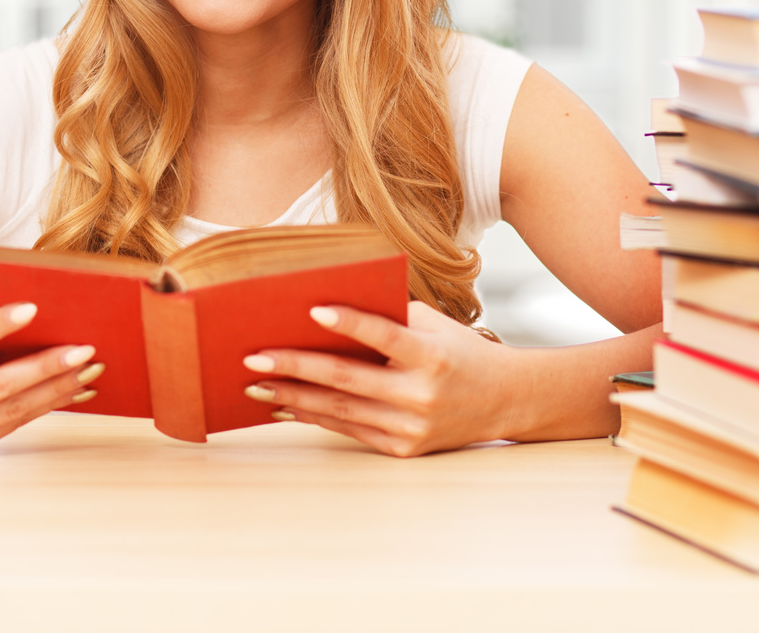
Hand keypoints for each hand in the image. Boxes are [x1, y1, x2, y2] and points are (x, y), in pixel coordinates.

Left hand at [241, 301, 513, 456]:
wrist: (504, 400)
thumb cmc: (460, 352)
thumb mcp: (435, 326)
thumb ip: (391, 316)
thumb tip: (328, 309)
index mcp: (432, 356)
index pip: (386, 336)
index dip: (351, 322)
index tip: (313, 309)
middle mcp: (421, 395)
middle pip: (349, 379)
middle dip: (296, 367)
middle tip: (254, 357)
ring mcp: (411, 428)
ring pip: (341, 410)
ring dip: (294, 397)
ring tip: (257, 384)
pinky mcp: (403, 449)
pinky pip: (349, 430)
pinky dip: (315, 416)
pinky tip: (287, 404)